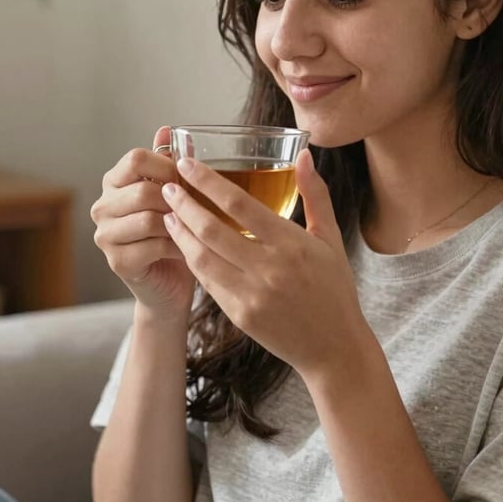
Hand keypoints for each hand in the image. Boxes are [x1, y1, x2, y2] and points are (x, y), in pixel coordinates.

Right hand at [90, 126, 196, 323]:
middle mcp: (103, 206)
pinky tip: (188, 249)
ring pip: (148, 219)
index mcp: (114, 182)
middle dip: (177, 199)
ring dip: (178, 223)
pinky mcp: (117, 261)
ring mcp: (105, 235)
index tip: (188, 176)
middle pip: (143, 190)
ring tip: (195, 228)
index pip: (135, 159)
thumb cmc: (174, 232)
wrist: (171, 282)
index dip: (166, 165)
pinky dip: (178, 246)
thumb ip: (167, 162)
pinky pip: (153, 246)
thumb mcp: (174, 193)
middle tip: (197, 208)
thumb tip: (166, 129)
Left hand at [160, 148, 374, 378]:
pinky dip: (193, 260)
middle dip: (184, 204)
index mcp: (291, 244)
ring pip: (203, 257)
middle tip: (168, 186)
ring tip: (168, 213)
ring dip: (181, 233)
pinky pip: (208, 282)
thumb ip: (314, 194)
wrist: (334, 347)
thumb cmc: (334, 288)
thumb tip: (305, 155)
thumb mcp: (330, 238)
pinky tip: (185, 245)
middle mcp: (269, 268)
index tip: (188, 164)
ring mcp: (251, 294)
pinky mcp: (240, 315)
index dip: (209, 182)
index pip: (240, 205)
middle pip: (212, 230)